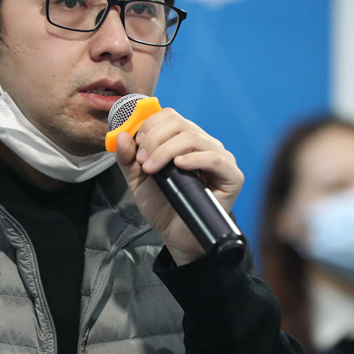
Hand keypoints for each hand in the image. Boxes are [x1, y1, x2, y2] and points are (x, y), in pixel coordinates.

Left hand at [113, 108, 243, 265]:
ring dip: (166, 150)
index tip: (137, 144)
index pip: (170, 116)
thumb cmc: (162, 205)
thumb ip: (127, 158)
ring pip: (193, 138)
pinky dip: (194, 159)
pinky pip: (215, 158)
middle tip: (143, 161)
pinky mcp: (232, 176)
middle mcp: (204, 145)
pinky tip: (179, 166)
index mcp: (184, 141)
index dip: (150, 125)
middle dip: (154, 139)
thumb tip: (121, 135)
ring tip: (153, 168)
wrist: (177, 236)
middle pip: (179, 123)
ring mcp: (219, 158)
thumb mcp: (138, 180)